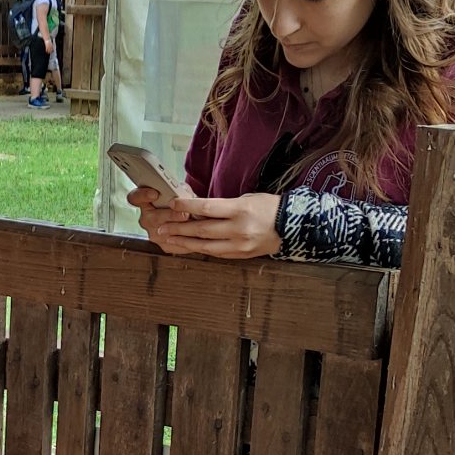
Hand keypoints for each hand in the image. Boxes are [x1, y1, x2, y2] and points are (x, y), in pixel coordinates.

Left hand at [139, 190, 278, 259]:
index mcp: (240, 210)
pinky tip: (188, 247)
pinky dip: (200, 250)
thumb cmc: (269, 207)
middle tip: (161, 228)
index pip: (207, 209)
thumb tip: (199, 210)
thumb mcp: (248, 198)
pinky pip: (216, 253)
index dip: (187, 207)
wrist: (292, 227)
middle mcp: (239, 229)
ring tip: (169, 240)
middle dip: (179, 229)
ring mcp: (240, 245)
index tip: (172, 205)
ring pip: (205, 246)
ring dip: (184, 243)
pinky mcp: (240, 256)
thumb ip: (224, 206)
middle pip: (202, 230)